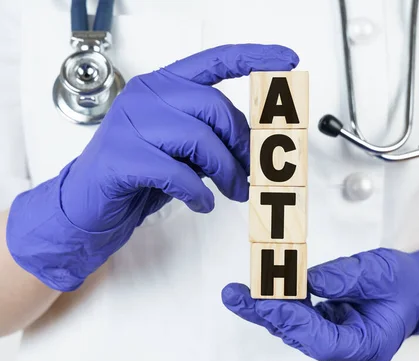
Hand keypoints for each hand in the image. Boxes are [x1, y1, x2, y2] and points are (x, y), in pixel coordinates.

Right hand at [6, 44, 298, 291]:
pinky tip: (201, 202)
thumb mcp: (184, 149)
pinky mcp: (121, 157)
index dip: (254, 58)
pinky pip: (176, 172)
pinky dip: (198, 192)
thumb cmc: (141, 173)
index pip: (214, 60)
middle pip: (214, 107)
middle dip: (242, 146)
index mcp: (164, 86)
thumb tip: (257, 149)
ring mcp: (130, 123)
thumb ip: (213, 138)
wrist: (89, 203)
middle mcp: (147, 96)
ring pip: (199, 139)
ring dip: (226, 172)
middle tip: (251, 175)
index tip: (287, 60)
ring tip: (234, 192)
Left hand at [222, 247, 418, 360]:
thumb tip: (308, 279)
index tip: (267, 301)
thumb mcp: (380, 271)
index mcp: (371, 345)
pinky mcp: (330, 333)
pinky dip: (281, 305)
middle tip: (237, 296)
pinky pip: (300, 321)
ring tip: (238, 294)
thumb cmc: (405, 284)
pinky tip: (259, 292)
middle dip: (269, 314)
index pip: (323, 341)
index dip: (293, 321)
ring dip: (268, 310)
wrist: (417, 290)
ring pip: (296, 331)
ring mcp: (339, 346)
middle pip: (302, 338)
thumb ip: (345, 276)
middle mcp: (352, 353)